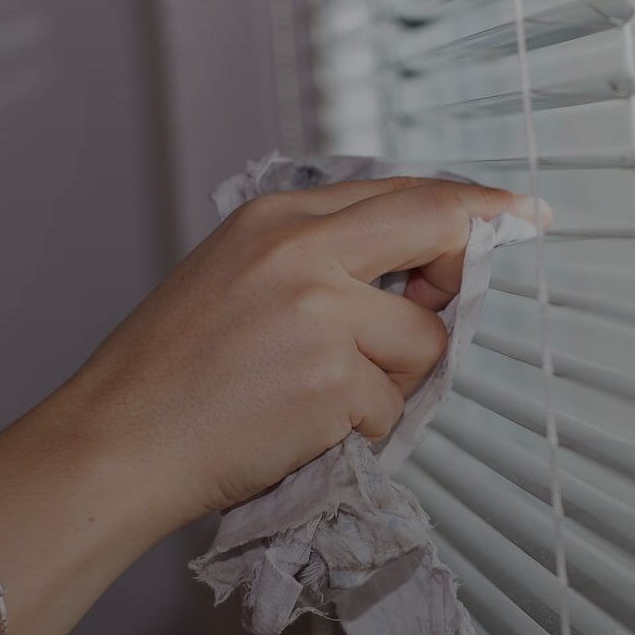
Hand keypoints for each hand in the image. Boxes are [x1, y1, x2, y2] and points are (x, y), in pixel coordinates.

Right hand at [48, 177, 546, 524]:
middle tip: (448, 306)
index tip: (519, 211)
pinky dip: (361, 433)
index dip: (473, 205)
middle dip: (464, 272)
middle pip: (438, 231)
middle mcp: (300, 251)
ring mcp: (319, 313)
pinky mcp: (331, 381)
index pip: (404, 191)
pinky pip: (392, 409)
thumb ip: (320, 262)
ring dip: (392, 383)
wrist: (115, 443)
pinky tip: (302, 430)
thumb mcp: (234, 279)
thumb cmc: (169, 377)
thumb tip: (419, 280)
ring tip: (319, 399)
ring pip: (425, 343)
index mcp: (276, 218)